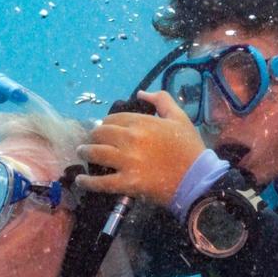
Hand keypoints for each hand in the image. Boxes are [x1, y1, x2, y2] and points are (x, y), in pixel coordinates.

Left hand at [75, 90, 204, 205]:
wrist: (197, 179)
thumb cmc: (189, 148)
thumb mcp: (179, 117)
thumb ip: (161, 100)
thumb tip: (142, 93)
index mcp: (142, 122)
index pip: (113, 119)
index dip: (105, 123)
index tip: (103, 129)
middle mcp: (131, 140)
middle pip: (100, 134)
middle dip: (92, 136)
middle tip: (89, 141)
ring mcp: (127, 162)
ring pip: (95, 154)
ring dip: (85, 153)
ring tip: (82, 154)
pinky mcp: (127, 184)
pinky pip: (101, 182)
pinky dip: (87, 182)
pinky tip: (80, 180)